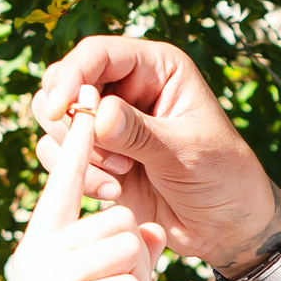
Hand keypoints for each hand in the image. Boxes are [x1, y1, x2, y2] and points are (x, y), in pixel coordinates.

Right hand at [4, 99, 164, 280]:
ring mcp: (50, 279)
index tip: (86, 103)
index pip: (60, 185)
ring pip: (130, 250)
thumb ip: (108, 260)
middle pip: (117, 221)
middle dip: (136, 265)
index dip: (78, 148)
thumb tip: (142, 230)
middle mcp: (36, 255)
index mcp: (36, 249)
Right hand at [33, 37, 280, 275]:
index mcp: (157, 68)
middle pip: (64, 83)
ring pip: (56, 120)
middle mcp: (127, 88)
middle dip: (72, 122)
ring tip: (122, 177)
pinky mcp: (97, 157)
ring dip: (77, 153)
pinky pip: (58, 155)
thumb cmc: (223, 178)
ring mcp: (108, 124)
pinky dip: (76, 175)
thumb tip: (96, 114)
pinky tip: (113, 192)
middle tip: (109, 156)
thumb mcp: (186, 152)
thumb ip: (139, 133)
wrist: (225, 226)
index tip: (60, 110)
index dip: (71, 76)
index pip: (97, 54)